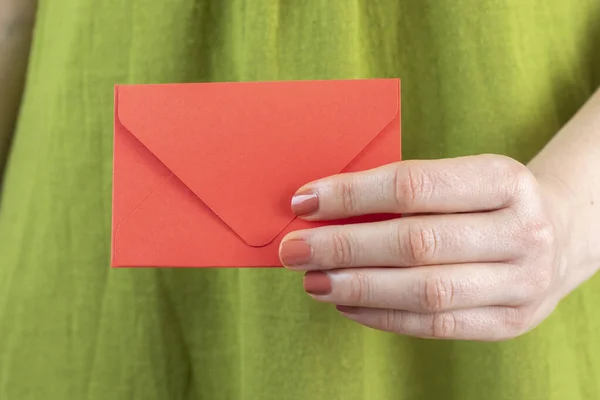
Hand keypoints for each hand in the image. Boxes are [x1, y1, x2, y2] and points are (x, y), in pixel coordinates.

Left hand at [279, 154, 569, 340]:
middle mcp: (522, 231)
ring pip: (424, 291)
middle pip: (415, 242)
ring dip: (357, 287)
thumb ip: (406, 193)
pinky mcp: (510, 322)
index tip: (304, 201)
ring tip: (313, 281)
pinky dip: (383, 316)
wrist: (559, 235)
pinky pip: (436, 325)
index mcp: (505, 179)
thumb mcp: (463, 180)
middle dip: (343, 247)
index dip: (353, 195)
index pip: (414, 186)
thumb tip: (324, 210)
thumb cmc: (488, 202)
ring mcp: (522, 282)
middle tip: (294, 249)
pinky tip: (346, 304)